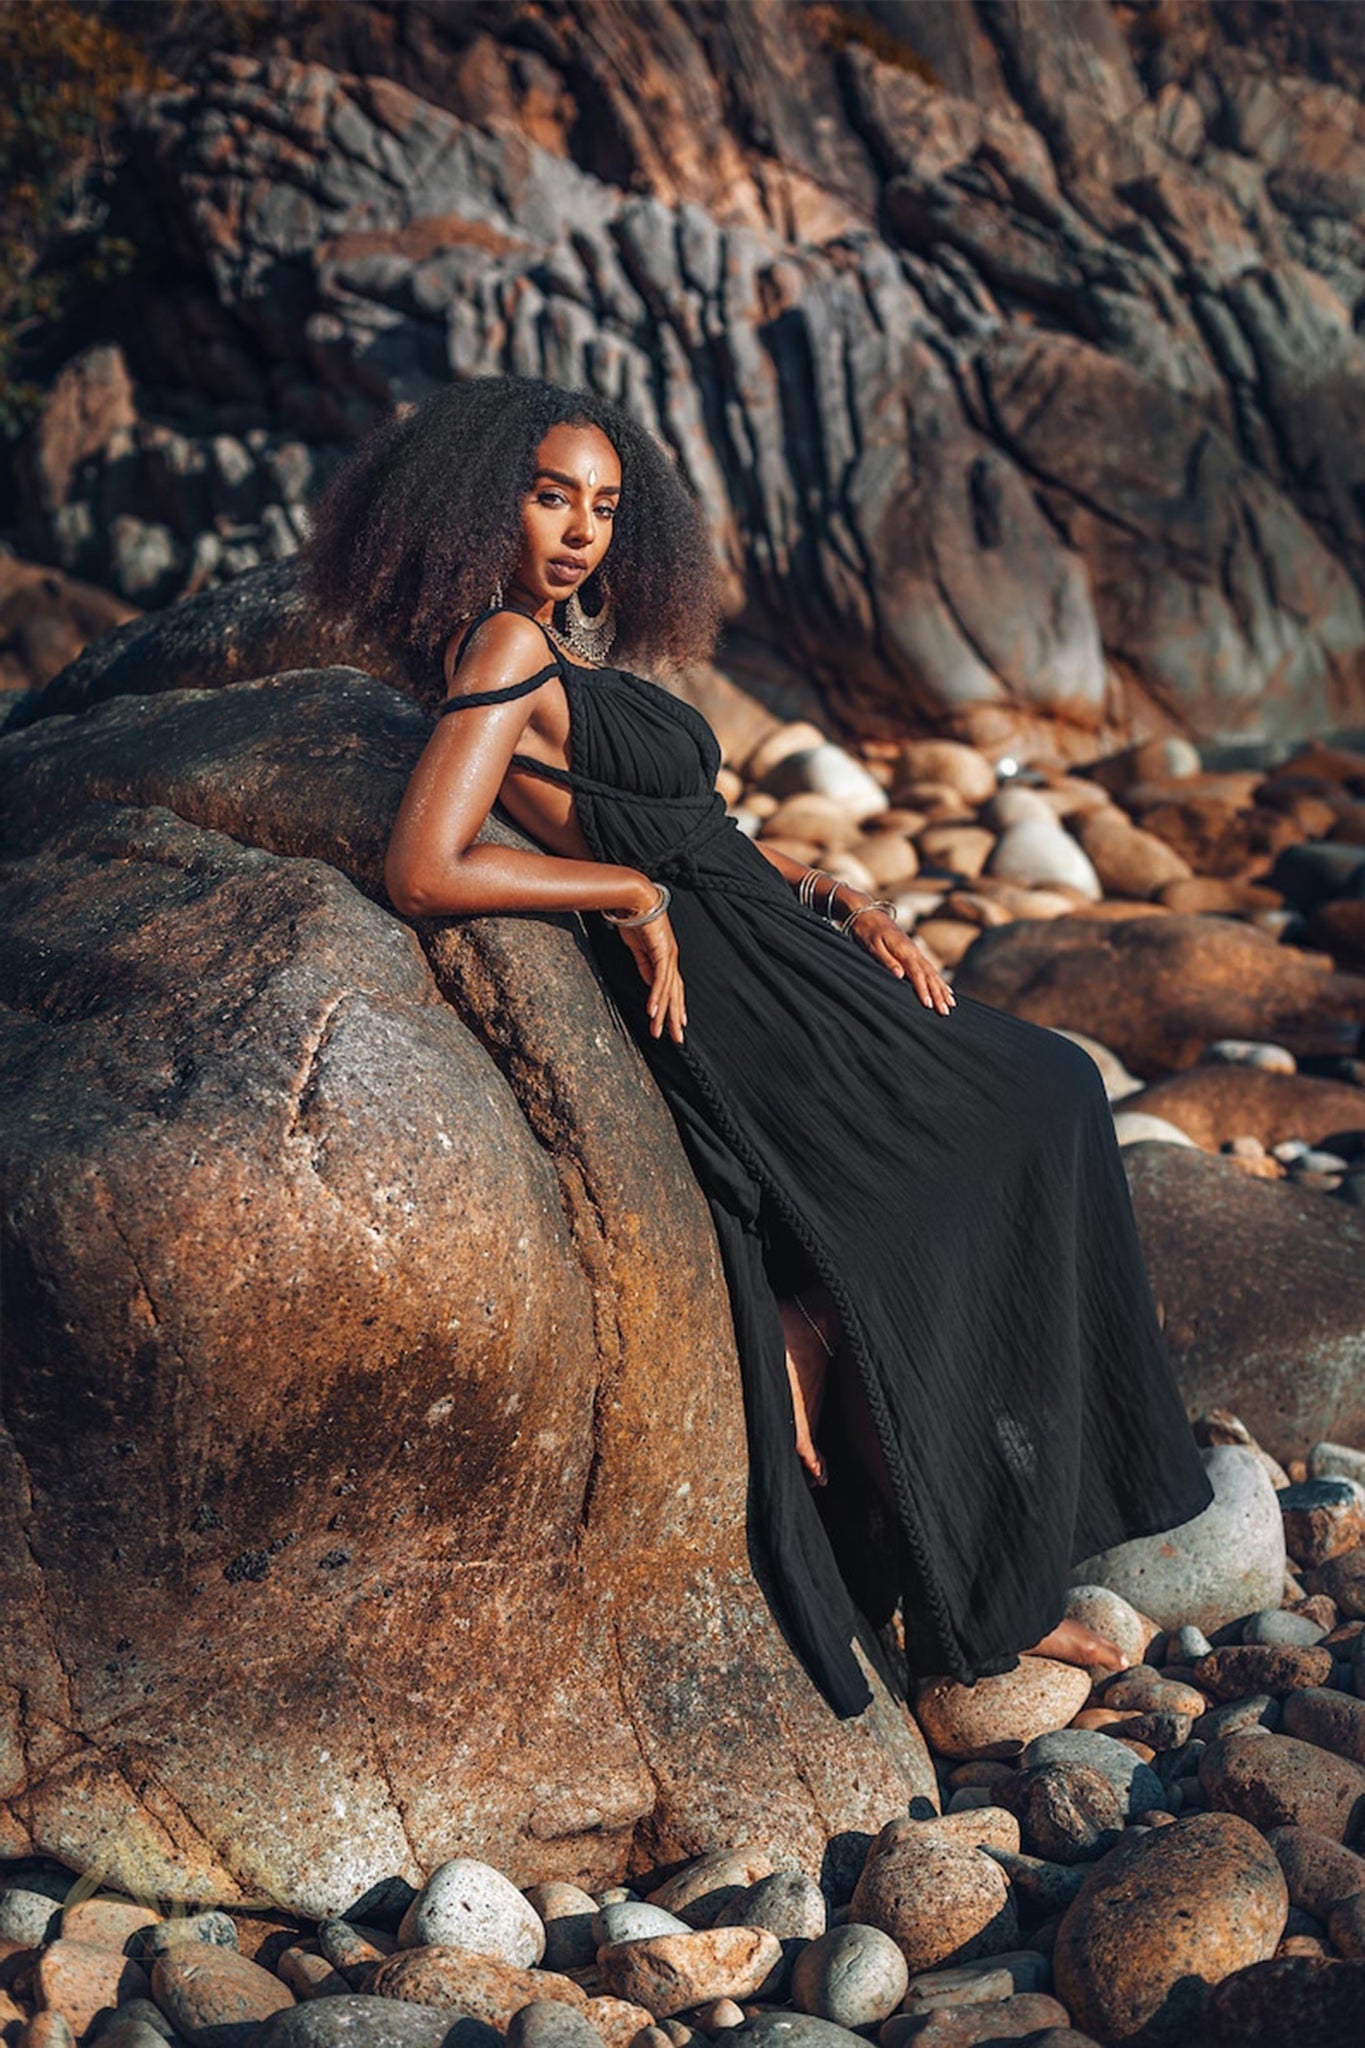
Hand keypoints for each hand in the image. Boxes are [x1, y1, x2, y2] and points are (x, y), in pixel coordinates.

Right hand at [614, 910, 686, 1042]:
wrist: (636, 899)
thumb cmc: (635, 918)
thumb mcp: (638, 948)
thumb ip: (644, 965)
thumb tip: (648, 983)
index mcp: (665, 958)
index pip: (672, 988)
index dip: (674, 1007)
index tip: (675, 1024)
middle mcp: (671, 959)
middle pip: (676, 994)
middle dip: (676, 1018)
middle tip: (677, 1038)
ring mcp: (668, 956)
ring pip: (668, 991)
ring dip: (663, 1013)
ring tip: (660, 1032)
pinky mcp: (662, 952)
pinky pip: (659, 979)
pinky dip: (656, 996)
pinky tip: (653, 1011)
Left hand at [851, 909, 955, 1014]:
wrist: (869, 914)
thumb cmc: (868, 931)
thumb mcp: (872, 945)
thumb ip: (886, 960)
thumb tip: (900, 975)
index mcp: (904, 950)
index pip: (917, 974)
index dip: (923, 990)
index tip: (928, 1005)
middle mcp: (914, 952)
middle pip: (930, 976)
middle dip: (938, 995)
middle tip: (945, 1012)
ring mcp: (916, 952)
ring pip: (933, 973)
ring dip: (942, 990)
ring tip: (951, 1005)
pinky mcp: (914, 954)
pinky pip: (930, 970)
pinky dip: (940, 981)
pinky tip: (946, 990)